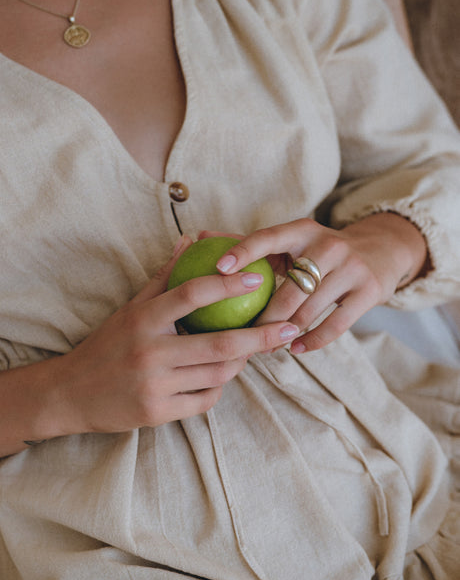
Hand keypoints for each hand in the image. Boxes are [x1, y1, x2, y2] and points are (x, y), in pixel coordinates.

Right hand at [53, 238, 301, 433]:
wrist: (68, 394)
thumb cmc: (105, 346)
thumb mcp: (129, 309)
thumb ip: (162, 277)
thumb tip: (190, 240)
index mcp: (142, 319)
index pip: (193, 294)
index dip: (229, 283)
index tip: (258, 278)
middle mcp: (149, 352)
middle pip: (220, 344)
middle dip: (261, 336)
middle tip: (288, 327)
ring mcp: (154, 386)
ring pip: (217, 375)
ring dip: (241, 363)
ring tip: (255, 351)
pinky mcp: (157, 414)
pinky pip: (203, 401)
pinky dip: (217, 389)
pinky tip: (221, 378)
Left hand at [203, 213, 427, 353]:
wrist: (380, 252)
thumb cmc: (317, 251)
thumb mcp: (290, 241)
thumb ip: (248, 243)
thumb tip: (199, 238)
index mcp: (302, 230)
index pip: (268, 238)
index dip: (243, 252)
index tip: (218, 269)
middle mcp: (328, 244)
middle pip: (288, 289)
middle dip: (264, 318)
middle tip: (243, 337)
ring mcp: (351, 268)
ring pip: (309, 310)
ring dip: (284, 334)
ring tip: (266, 347)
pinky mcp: (369, 291)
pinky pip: (335, 325)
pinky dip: (312, 341)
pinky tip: (295, 350)